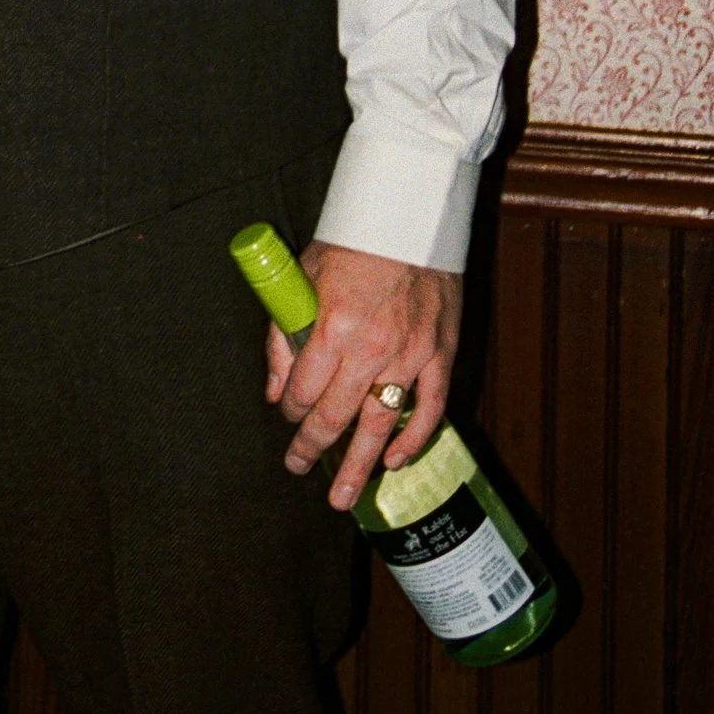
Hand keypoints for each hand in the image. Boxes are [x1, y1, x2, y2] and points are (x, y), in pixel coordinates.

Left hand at [267, 240, 461, 510]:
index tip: (286, 416)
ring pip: (379, 424)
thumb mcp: (304, 277)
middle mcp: (370, 348)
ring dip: (359, 466)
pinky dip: (412, 438)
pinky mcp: (440, 354)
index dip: (289, 410)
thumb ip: (284, 335)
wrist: (411, 216)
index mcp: (332, 327)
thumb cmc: (354, 243)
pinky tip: (394, 458)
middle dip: (311, 447)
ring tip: (342, 496)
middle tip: (298, 468)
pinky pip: (428, 408)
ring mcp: (410, 355)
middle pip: (335, 416)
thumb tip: (273, 389)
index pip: (302, 389)